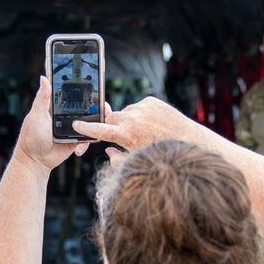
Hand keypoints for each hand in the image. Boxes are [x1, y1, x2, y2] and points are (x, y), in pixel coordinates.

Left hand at [14, 76, 89, 171]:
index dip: (85, 89)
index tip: (95, 86)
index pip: (74, 94)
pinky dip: (87, 142)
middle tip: (103, 108)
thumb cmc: (31, 138)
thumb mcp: (36, 115)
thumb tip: (43, 78)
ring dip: (96, 124)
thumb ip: (42, 98)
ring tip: (98, 126)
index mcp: (57, 106)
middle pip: (87, 106)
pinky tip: (78, 149)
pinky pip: (88, 137)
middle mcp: (66, 115)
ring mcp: (73, 127)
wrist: (35, 161)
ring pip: (91, 122)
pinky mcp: (77, 140)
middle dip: (97, 107)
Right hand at [73, 97, 200, 156]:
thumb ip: (117, 158)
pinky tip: (152, 124)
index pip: (98, 129)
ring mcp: (142, 107)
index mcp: (125, 135)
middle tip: (120, 135)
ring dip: (128, 120)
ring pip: (125, 112)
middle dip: (111, 125)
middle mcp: (132, 118)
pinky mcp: (151, 101)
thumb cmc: (161, 155)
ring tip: (143, 132)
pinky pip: (138, 106)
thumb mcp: (136, 161)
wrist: (187, 140)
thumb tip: (107, 150)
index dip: (85, 127)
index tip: (76, 123)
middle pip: (110, 118)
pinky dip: (140, 114)